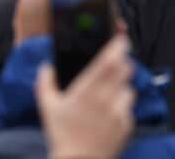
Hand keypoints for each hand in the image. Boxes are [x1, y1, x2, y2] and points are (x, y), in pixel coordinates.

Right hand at [36, 34, 134, 158]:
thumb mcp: (47, 107)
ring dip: (122, 86)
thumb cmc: (61, 135)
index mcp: (87, 90)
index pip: (109, 60)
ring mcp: (118, 112)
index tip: (121, 39)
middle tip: (114, 64)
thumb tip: (47, 67)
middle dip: (123, 63)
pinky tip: (108, 114)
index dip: (118, 46)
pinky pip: (129, 107)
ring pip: (129, 88)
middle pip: (125, 69)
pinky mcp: (127, 124)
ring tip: (108, 95)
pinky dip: (122, 106)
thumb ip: (45, 82)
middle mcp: (106, 98)